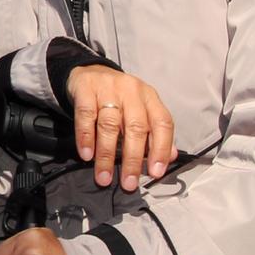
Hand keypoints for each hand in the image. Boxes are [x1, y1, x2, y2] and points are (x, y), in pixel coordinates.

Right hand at [64, 65, 174, 192]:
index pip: (162, 123)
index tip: (155, 173)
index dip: (161, 149)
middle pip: (136, 127)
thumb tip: (169, 157)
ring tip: (104, 177)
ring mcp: (108, 89)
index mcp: (149, 98)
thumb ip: (155, 133)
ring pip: (109, 125)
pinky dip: (86, 138)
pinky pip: (86, 116)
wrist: (90, 72)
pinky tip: (86, 155)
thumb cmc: (118, 97)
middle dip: (133, 159)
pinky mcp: (85, 90)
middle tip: (128, 183)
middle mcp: (131, 92)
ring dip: (106, 155)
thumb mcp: (141, 110)